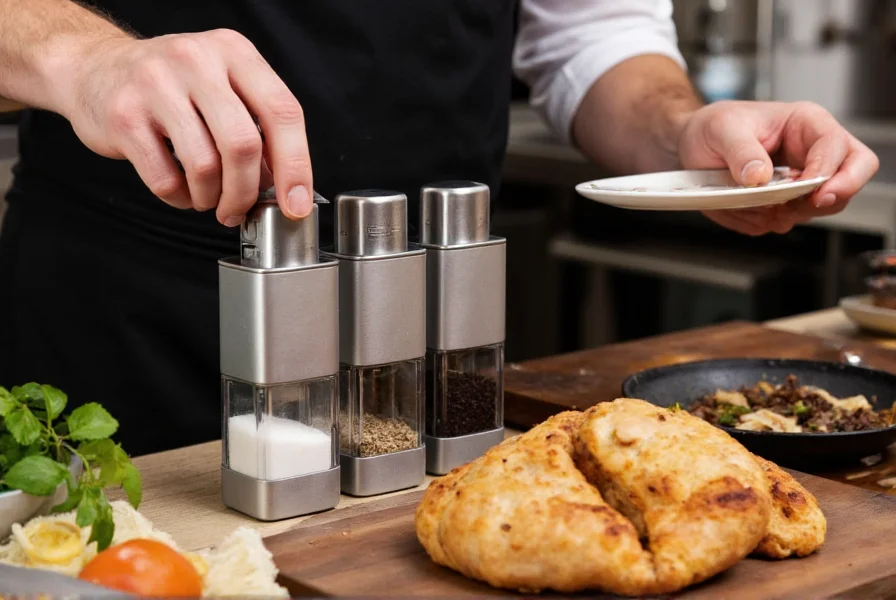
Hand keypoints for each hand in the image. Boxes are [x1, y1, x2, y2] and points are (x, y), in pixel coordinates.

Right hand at [58, 30, 311, 225]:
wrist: (94, 68)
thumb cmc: (172, 86)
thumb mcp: (222, 87)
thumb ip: (257, 127)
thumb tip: (284, 186)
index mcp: (234, 52)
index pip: (282, 112)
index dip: (296, 166)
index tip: (296, 203)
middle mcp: (197, 60)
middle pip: (242, 144)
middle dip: (246, 191)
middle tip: (240, 209)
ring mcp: (156, 84)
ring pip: (204, 166)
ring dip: (211, 197)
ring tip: (207, 197)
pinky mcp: (124, 115)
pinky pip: (164, 179)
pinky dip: (180, 198)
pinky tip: (180, 190)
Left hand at [677, 101, 878, 235]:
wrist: (693, 146)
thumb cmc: (712, 127)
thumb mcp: (721, 129)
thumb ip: (741, 151)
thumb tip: (760, 176)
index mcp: (806, 124)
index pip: (839, 148)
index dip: (832, 173)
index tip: (812, 192)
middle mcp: (812, 152)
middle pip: (853, 176)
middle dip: (833, 196)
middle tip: (805, 205)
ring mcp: (801, 180)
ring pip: (821, 207)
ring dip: (788, 213)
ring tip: (750, 200)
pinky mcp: (785, 203)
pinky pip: (786, 221)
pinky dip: (764, 221)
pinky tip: (741, 206)